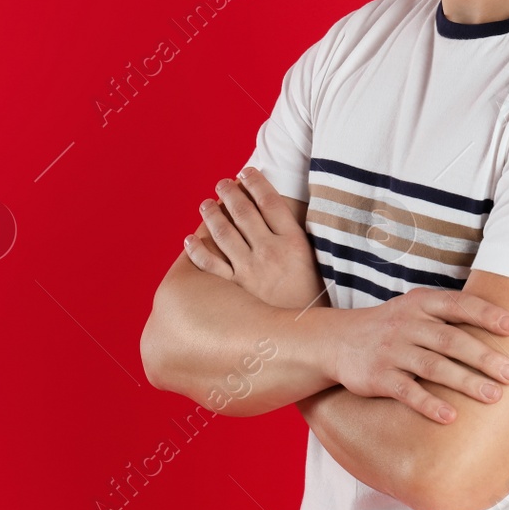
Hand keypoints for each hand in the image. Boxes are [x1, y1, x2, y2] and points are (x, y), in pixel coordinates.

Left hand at [185, 166, 326, 310]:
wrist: (309, 337)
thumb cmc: (315, 300)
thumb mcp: (318, 264)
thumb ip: (301, 239)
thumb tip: (286, 213)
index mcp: (293, 243)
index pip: (270, 202)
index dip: (256, 182)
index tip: (246, 172)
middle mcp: (270, 252)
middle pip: (244, 212)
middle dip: (230, 193)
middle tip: (222, 183)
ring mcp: (250, 271)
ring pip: (223, 233)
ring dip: (211, 214)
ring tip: (206, 204)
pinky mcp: (235, 290)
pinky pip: (209, 264)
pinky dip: (197, 250)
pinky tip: (190, 240)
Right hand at [322, 287, 508, 423]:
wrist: (336, 340)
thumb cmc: (392, 327)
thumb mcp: (414, 309)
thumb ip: (450, 316)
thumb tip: (506, 328)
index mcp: (420, 304)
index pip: (457, 304)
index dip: (485, 314)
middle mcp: (407, 324)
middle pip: (450, 339)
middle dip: (484, 357)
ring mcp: (391, 350)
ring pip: (432, 366)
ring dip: (464, 381)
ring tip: (493, 396)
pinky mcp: (378, 376)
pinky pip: (406, 390)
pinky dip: (428, 403)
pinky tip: (449, 417)